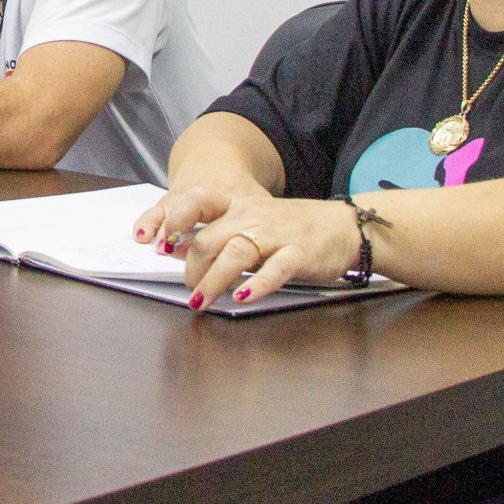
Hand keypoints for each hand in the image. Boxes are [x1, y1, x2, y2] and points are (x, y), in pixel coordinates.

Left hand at [135, 183, 358, 309]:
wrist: (343, 226)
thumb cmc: (290, 228)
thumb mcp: (248, 224)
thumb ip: (213, 235)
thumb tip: (173, 247)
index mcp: (237, 206)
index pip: (199, 202)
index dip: (176, 221)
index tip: (160, 244)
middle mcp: (253, 217)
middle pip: (210, 239)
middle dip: (193, 268)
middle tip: (190, 290)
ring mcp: (276, 235)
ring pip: (236, 253)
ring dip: (214, 279)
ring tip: (201, 300)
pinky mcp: (299, 254)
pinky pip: (276, 269)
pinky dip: (257, 284)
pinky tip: (242, 297)